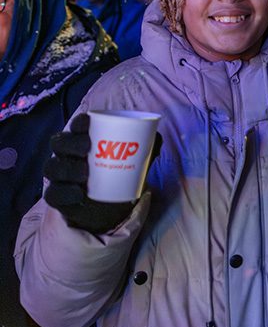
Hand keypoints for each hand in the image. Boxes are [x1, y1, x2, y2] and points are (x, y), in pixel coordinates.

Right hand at [44, 113, 137, 233]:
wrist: (110, 203)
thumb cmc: (119, 171)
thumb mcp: (135, 159)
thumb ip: (146, 147)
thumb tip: (156, 137)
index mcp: (83, 138)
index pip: (76, 126)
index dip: (79, 122)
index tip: (88, 124)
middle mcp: (67, 154)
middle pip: (59, 143)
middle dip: (70, 143)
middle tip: (87, 148)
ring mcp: (60, 175)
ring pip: (52, 167)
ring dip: (67, 168)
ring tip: (85, 174)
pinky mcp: (58, 195)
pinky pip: (52, 194)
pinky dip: (64, 193)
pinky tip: (78, 194)